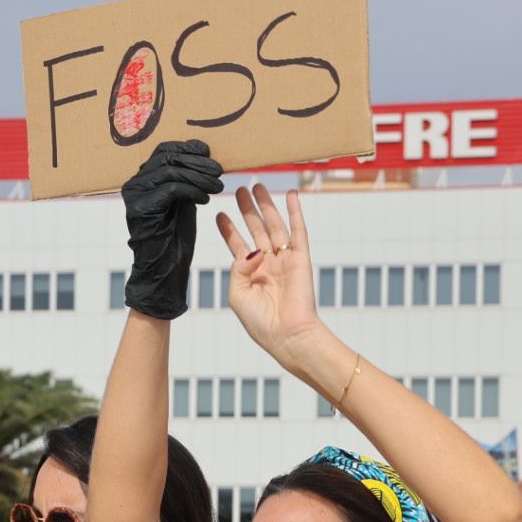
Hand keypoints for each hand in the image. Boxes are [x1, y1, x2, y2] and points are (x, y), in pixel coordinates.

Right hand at [121, 140, 224, 319]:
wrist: (162, 272)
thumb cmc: (175, 239)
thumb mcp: (183, 201)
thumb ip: (186, 179)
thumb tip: (204, 155)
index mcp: (142, 179)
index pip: (165, 150)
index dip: (188, 148)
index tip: (209, 152)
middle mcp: (134, 184)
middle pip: (167, 157)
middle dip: (197, 161)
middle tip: (219, 169)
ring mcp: (135, 195)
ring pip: (171, 171)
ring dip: (199, 176)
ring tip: (218, 184)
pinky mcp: (142, 208)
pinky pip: (172, 189)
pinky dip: (193, 190)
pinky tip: (206, 199)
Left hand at [215, 186, 321, 364]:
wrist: (288, 336)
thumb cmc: (261, 323)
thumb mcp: (238, 295)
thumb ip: (237, 269)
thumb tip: (251, 250)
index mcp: (251, 275)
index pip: (238, 245)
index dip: (229, 229)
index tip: (219, 214)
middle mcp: (268, 264)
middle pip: (256, 229)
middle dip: (247, 210)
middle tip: (239, 189)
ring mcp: (285, 260)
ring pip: (274, 226)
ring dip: (266, 206)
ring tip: (257, 186)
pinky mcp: (301, 259)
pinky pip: (299, 231)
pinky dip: (295, 212)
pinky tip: (291, 195)